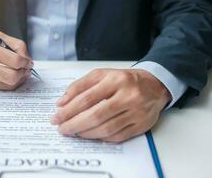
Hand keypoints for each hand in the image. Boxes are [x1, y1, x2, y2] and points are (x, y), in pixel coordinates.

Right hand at [0, 31, 32, 89]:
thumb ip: (11, 44)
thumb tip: (26, 57)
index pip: (15, 60)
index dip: (26, 63)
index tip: (28, 62)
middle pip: (13, 76)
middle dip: (24, 74)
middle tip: (26, 70)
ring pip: (7, 85)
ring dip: (17, 80)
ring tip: (18, 73)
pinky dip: (5, 83)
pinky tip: (6, 76)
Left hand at [51, 69, 170, 142]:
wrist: (154, 85)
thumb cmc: (124, 80)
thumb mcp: (102, 75)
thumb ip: (80, 86)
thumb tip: (61, 102)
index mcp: (116, 80)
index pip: (87, 98)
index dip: (68, 110)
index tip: (56, 117)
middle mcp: (128, 96)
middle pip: (96, 115)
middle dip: (74, 124)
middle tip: (62, 128)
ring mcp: (136, 112)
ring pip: (106, 129)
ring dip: (86, 133)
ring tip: (74, 132)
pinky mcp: (141, 125)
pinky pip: (117, 137)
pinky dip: (101, 138)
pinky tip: (91, 134)